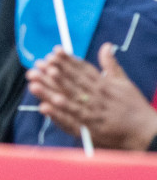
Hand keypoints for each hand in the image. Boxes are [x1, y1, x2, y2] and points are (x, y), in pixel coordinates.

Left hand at [27, 44, 156, 151]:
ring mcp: (94, 113)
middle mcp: (98, 97)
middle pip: (72, 83)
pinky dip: (58, 115)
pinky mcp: (91, 130)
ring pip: (69, 100)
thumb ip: (111, 65)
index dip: (68, 61)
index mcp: (105, 85)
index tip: (54, 52)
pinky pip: (72, 121)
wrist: (148, 133)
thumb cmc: (135, 108)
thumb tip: (105, 45)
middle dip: (53, 73)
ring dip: (51, 91)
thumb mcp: (125, 83)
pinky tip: (44, 107)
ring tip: (35, 82)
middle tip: (37, 65)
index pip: (83, 70)